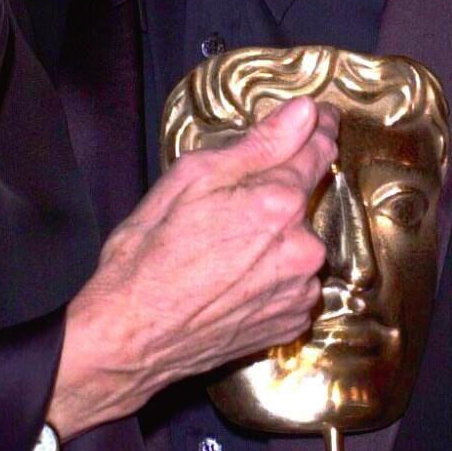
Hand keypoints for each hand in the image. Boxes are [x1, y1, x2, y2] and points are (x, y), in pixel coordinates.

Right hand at [51, 96, 335, 435]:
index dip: (316, 128)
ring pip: (299, 243)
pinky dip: (272, 275)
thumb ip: (259, 144)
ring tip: (222, 254)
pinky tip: (232, 280)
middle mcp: (302, 247)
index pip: (319, 148)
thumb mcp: (191, 178)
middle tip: (227, 207)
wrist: (133, 337)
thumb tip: (305, 112)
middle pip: (305, 199)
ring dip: (275, 239)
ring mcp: (300, 289)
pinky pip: (294, 282)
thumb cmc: (148, 256)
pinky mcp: (293, 319)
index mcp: (278, 203)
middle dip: (276, 194)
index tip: (316, 119)